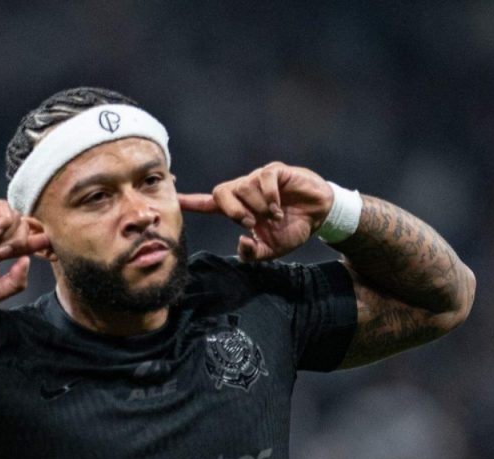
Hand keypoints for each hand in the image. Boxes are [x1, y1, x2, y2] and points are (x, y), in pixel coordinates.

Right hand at [0, 200, 50, 302]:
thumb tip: (27, 260)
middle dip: (25, 242)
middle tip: (5, 254)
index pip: (28, 241)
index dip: (41, 243)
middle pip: (28, 228)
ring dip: (10, 237)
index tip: (53, 249)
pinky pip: (7, 210)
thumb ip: (17, 283)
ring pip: (19, 219)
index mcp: (0, 250)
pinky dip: (2, 225)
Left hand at [178, 162, 333, 260]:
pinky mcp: (275, 171)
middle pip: (221, 192)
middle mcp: (245, 191)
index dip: (191, 202)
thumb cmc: (293, 229)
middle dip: (233, 211)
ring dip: (258, 207)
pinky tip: (279, 208)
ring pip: (243, 187)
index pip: (209, 203)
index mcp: (239, 209)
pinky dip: (270, 197)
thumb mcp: (272, 249)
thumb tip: (241, 242)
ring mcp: (258, 180)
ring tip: (274, 217)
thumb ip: (253, 253)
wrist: (320, 216)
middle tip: (252, 224)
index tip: (173, 197)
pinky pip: (263, 179)